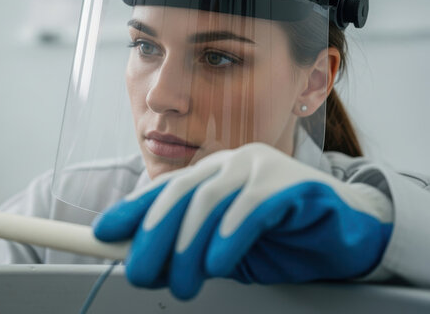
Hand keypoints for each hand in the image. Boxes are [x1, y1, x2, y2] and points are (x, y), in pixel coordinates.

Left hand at [93, 143, 392, 299]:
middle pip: (180, 193)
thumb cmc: (281, 239)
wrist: (345, 232)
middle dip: (152, 235)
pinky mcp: (290, 182)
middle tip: (138, 272)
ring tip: (183, 282)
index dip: (132, 211)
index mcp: (211, 175)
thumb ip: (191, 248)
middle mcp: (230, 164)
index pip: (164, 190)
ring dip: (187, 246)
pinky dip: (228, 236)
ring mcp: (259, 168)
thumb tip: (144, 262)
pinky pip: (249, 206)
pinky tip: (217, 263)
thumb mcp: (225, 248)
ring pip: (208, 200)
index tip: (103, 234)